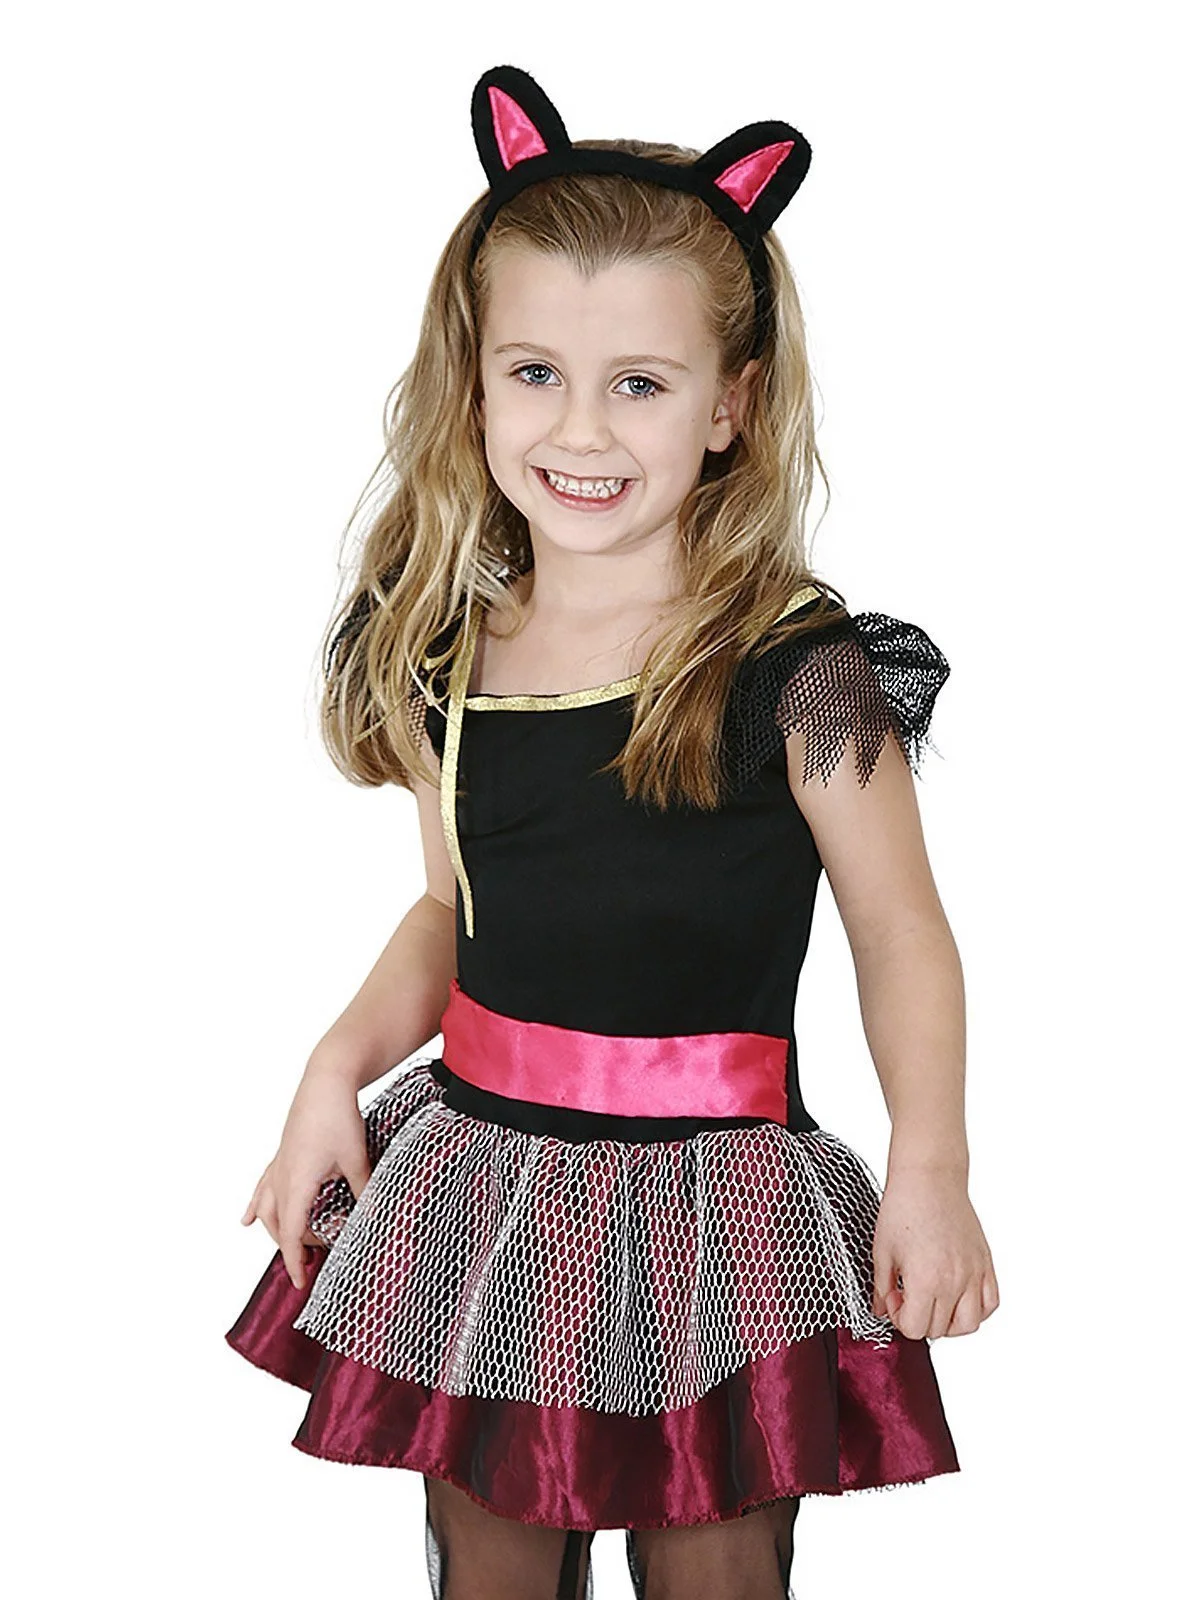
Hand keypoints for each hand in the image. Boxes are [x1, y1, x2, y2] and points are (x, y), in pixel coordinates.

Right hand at [239, 1066, 372, 1289]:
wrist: (326, 1080)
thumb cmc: (338, 1116)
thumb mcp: (356, 1159)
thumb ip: (363, 1192)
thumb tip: (375, 1217)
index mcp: (297, 1183)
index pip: (292, 1234)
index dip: (295, 1261)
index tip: (300, 1283)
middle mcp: (281, 1177)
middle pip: (279, 1225)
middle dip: (292, 1247)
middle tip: (313, 1262)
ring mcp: (278, 1164)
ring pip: (266, 1208)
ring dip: (277, 1230)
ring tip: (290, 1246)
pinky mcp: (282, 1153)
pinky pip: (262, 1186)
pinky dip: (255, 1205)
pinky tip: (246, 1219)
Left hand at [870, 1166, 999, 1339]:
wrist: (929, 1177)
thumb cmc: (904, 1206)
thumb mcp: (882, 1251)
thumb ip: (881, 1287)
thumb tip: (881, 1310)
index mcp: (926, 1279)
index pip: (916, 1329)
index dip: (899, 1319)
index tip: (894, 1298)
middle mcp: (955, 1281)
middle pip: (940, 1329)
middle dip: (919, 1318)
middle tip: (907, 1294)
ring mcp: (974, 1272)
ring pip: (969, 1325)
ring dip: (949, 1323)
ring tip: (934, 1303)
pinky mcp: (985, 1262)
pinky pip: (991, 1303)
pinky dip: (977, 1309)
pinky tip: (959, 1298)